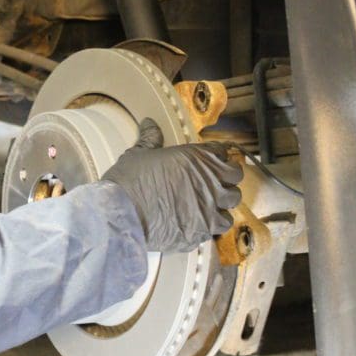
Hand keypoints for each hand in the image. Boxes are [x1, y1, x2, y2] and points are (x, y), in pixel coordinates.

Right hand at [102, 118, 242, 252]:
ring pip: (230, 206)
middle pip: (234, 178)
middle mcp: (210, 182)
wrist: (121, 215)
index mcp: (198, 158)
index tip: (208, 161)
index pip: (222, 153)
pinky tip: (197, 223)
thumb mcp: (138, 154)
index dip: (215, 156)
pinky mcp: (202, 232)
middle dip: (225, 179)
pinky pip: (217, 229)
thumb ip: (150, 139)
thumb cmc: (129, 180)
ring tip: (206, 205)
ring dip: (221, 204)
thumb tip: (149, 123)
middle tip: (211, 182)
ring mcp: (209, 209)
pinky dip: (210, 225)